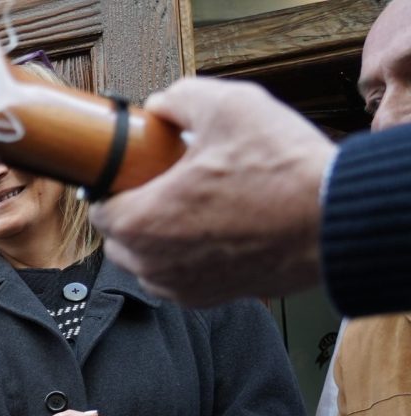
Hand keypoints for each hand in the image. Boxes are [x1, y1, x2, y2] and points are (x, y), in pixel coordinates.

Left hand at [90, 78, 335, 305]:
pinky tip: (217, 227)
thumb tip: (161, 105)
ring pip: (148, 260)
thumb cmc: (283, 171)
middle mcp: (152, 264)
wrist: (335, 221)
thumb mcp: (229, 107)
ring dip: (161, 234)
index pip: (99, 207)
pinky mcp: (210, 298)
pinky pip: (180, 276)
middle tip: (166, 182)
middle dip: (135, 208)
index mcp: (140, 222)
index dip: (113, 183)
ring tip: (197, 203)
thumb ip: (181, 99)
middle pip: (120, 236)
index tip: (131, 169)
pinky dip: (187, 255)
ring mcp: (180, 287)